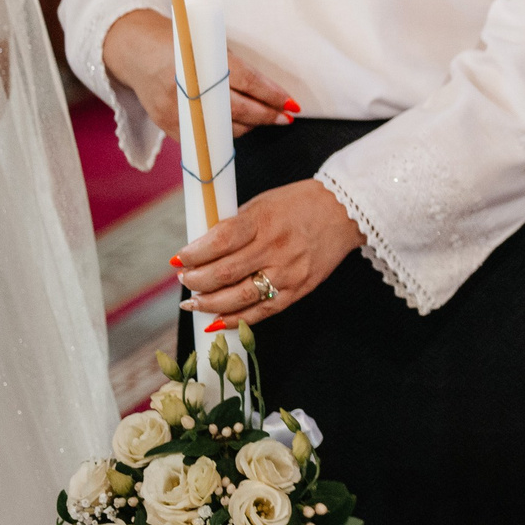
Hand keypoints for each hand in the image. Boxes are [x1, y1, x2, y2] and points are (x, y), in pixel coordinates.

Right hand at [101, 10, 297, 139]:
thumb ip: (233, 67)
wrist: (135, 50)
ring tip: (263, 118)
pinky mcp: (166, 124)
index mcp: (199, 61)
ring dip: (248, 126)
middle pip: (237, 110)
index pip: (246, 83)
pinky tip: (236, 126)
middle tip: (285, 117)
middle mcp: (185, 87)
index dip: (271, 95)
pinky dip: (223, 133)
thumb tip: (268, 91)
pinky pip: (203, 137)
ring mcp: (174, 109)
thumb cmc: (179, 43)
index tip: (291, 103)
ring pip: (222, 129)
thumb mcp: (207, 44)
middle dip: (266, 115)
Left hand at [174, 180, 363, 327]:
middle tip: (184, 279)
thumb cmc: (299, 204)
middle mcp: (276, 248)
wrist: (346, 211)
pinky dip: (235, 320)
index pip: (219, 242)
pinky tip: (216, 321)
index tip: (178, 259)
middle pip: (223, 273)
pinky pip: (262, 311)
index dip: (192, 254)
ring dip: (208, 303)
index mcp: (264, 220)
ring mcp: (288, 272)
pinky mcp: (299, 289)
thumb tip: (200, 250)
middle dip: (195, 281)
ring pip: (239, 297)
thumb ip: (234, 227)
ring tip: (193, 302)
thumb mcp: (262, 204)